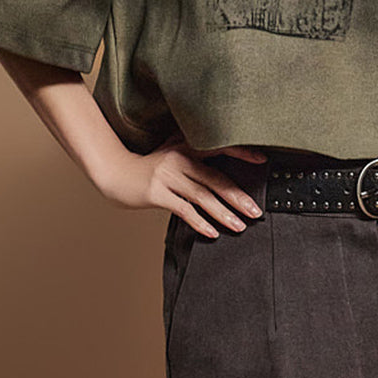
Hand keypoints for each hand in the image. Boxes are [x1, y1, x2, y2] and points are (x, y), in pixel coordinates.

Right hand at [101, 129, 267, 238]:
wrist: (114, 171)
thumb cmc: (147, 165)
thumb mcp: (170, 151)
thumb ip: (193, 154)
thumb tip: (221, 165)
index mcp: (186, 146)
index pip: (220, 148)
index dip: (241, 154)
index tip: (262, 161)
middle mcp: (179, 158)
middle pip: (216, 179)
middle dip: (238, 197)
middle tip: (256, 211)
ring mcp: (167, 175)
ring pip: (202, 197)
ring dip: (224, 214)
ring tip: (240, 226)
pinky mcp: (156, 192)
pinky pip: (183, 209)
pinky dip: (199, 222)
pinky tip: (212, 232)